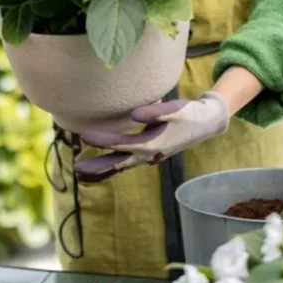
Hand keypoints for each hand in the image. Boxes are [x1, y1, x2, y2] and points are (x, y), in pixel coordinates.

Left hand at [74, 92, 229, 181]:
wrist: (206, 123)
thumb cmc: (190, 113)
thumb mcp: (176, 109)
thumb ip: (155, 111)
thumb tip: (134, 114)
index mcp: (154, 144)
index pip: (123, 144)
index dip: (104, 141)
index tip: (84, 136)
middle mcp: (149, 154)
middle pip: (119, 163)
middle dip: (98, 166)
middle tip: (75, 168)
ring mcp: (149, 156)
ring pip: (122, 166)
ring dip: (102, 170)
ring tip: (81, 173)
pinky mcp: (149, 153)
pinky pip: (127, 163)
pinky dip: (112, 167)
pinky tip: (100, 169)